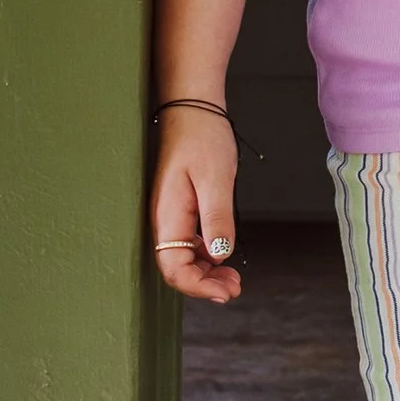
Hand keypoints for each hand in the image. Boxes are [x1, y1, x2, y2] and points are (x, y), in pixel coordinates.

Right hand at [150, 108, 241, 303]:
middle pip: (176, 268)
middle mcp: (164, 219)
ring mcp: (170, 214)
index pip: (173, 268)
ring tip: (233, 278)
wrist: (193, 108)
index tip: (226, 292)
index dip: (198, 287)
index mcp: (168, 215)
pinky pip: (187, 242)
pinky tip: (222, 254)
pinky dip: (205, 254)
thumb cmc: (202, 138)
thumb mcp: (216, 180)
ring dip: (206, 272)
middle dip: (204, 284)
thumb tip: (219, 256)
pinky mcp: (179, 208)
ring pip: (182, 257)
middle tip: (235, 287)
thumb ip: (216, 219)